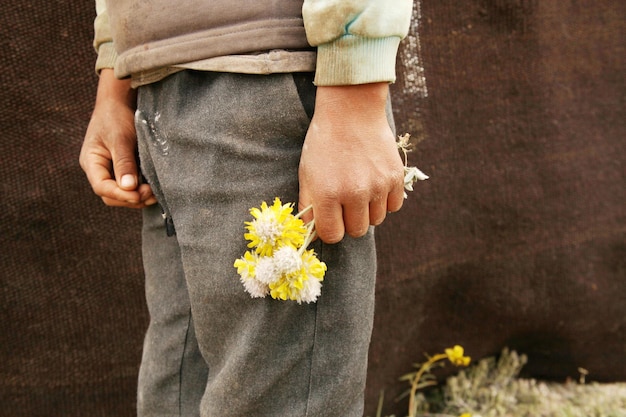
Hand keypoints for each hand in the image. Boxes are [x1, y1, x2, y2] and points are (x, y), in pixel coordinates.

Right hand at [79, 69, 155, 207]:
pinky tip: (154, 188)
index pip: (101, 186)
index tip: (138, 195)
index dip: (120, 194)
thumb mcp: (120, 138)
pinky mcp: (123, 170)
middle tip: (151, 193)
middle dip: (130, 198)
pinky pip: (130, 186)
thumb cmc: (116, 117)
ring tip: (155, 193)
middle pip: (110, 195)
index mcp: (91, 162)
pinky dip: (141, 190)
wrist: (120, 102)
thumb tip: (129, 188)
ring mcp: (110, 171)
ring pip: (121, 193)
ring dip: (137, 197)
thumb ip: (124, 163)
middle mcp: (98, 170)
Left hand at [298, 83, 404, 242]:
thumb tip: (312, 232)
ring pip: (376, 220)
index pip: (332, 235)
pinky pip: (393, 206)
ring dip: (368, 211)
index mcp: (327, 194)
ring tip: (360, 191)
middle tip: (345, 203)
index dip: (330, 229)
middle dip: (349, 221)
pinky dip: (385, 201)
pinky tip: (375, 186)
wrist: (351, 111)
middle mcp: (354, 193)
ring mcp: (377, 186)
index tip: (331, 219)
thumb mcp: (307, 173)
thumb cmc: (324, 142)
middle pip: (356, 231)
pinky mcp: (395, 178)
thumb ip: (309, 205)